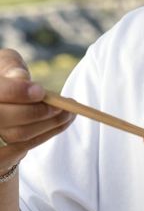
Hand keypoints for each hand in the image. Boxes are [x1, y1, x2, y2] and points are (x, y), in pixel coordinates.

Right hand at [0, 50, 74, 172]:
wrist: (6, 97)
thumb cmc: (6, 76)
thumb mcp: (6, 63)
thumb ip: (11, 65)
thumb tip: (21, 77)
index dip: (17, 92)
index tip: (40, 91)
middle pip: (3, 118)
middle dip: (36, 112)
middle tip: (61, 105)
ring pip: (19, 134)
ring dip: (50, 123)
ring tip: (70, 111)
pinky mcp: (4, 147)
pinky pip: (26, 146)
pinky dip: (49, 133)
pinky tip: (64, 120)